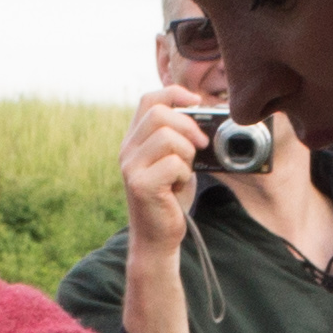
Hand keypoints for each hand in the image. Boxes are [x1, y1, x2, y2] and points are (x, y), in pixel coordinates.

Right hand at [121, 86, 209, 251]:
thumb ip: (181, 137)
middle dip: (188, 126)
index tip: (196, 103)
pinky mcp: (140, 185)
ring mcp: (130, 167)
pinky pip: (173, 163)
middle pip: (159, 113)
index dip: (175, 94)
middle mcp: (127, 150)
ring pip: (167, 136)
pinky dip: (184, 174)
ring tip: (184, 171)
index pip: (149, 99)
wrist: (158, 238)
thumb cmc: (170, 198)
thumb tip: (206, 114)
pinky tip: (178, 187)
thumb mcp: (176, 161)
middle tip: (200, 146)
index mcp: (135, 139)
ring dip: (187, 153)